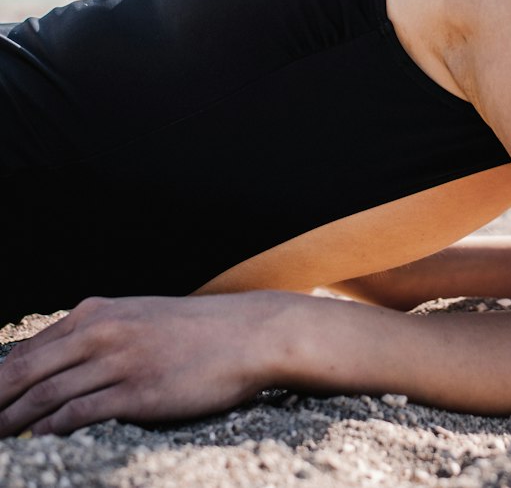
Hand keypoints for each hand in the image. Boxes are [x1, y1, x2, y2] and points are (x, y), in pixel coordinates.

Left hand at [0, 292, 276, 436]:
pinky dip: (50, 429)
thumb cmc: (192, 332)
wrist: (246, 334)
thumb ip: (96, 336)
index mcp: (98, 312)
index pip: (27, 350)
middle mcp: (103, 332)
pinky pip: (79, 413)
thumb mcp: (138, 319)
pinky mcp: (138, 392)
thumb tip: (52, 366)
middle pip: (26, 372)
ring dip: (12, 422)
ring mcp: (119, 361)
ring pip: (45, 396)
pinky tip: (38, 439)